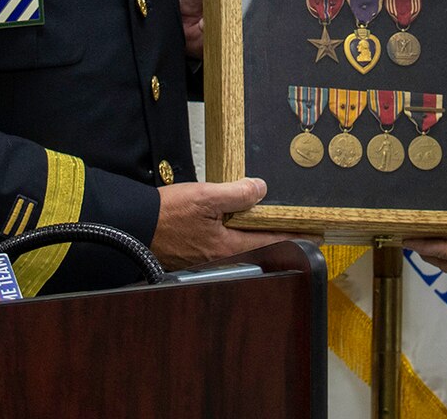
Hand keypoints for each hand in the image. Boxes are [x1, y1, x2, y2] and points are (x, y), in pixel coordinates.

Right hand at [151, 177, 302, 269]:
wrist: (132, 224)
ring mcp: (205, 257)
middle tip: (297, 225)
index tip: (314, 235)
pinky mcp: (193, 251)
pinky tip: (234, 221)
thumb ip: (236, 194)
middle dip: (277, 235)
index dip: (294, 236)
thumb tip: (260, 189)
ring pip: (240, 244)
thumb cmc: (165, 214)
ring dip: (256, 233)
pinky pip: (223, 241)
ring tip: (270, 220)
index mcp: (226, 247)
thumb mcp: (205, 196)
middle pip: (257, 245)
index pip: (270, 241)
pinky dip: (235, 232)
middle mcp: (218, 257)